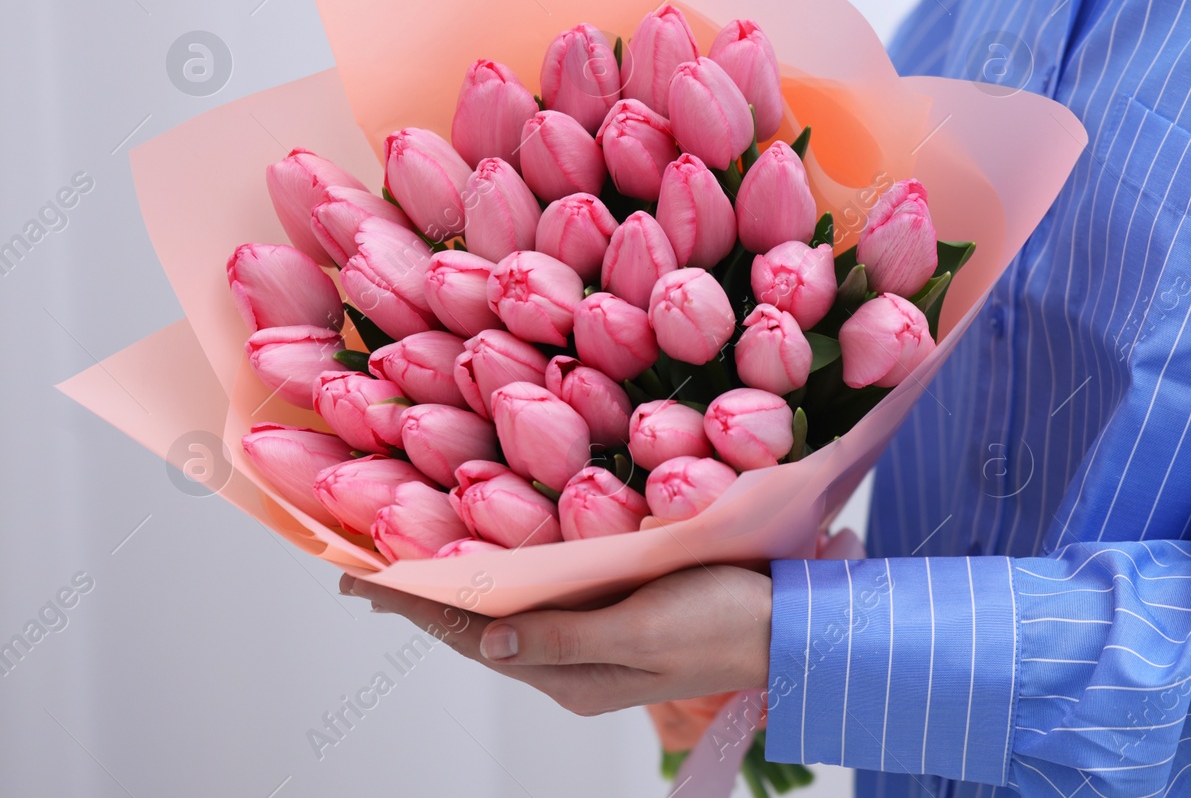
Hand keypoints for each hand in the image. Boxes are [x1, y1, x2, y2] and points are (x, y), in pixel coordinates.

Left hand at [340, 565, 771, 716]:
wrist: (789, 624)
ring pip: (505, 614)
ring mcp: (594, 641)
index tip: (356, 581)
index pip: (469, 637)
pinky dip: (503, 578)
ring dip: (458, 588)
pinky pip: (541, 599)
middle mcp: (573, 665)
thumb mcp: (642, 630)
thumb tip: (482, 641)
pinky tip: (492, 558)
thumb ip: (564, 637)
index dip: (412, 607)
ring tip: (410, 563)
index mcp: (572, 676)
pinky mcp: (617, 614)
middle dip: (421, 599)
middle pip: (477, 628)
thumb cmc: (723, 620)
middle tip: (365, 566)